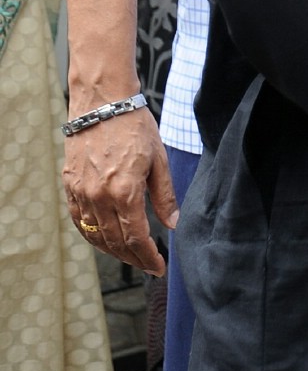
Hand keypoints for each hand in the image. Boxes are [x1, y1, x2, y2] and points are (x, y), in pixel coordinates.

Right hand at [62, 104, 178, 275]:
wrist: (102, 103)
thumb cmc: (134, 126)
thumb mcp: (159, 159)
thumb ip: (164, 196)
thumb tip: (173, 224)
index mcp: (125, 191)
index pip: (136, 238)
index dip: (148, 257)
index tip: (158, 267)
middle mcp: (100, 197)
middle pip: (116, 242)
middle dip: (134, 259)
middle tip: (148, 265)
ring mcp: (82, 193)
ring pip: (95, 236)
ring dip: (113, 251)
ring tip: (130, 256)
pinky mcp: (70, 186)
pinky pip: (79, 221)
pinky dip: (92, 236)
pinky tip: (104, 240)